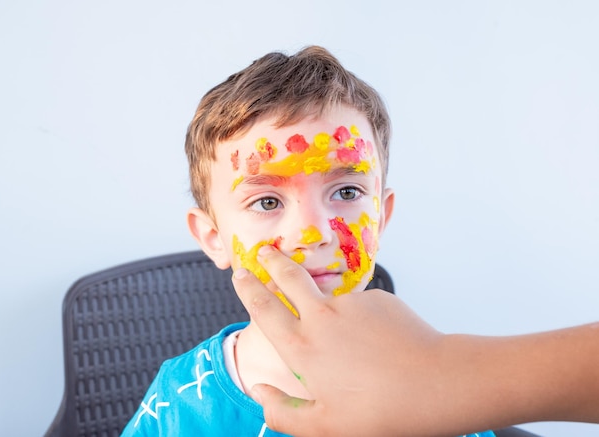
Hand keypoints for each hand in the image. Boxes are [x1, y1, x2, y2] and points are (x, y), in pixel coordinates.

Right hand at [232, 246, 446, 435]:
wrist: (435, 383)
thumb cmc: (378, 411)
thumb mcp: (323, 426)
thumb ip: (282, 411)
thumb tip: (259, 390)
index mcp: (300, 346)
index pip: (263, 307)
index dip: (248, 288)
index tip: (240, 274)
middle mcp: (320, 316)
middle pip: (288, 276)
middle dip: (273, 260)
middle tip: (267, 250)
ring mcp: (350, 303)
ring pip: (330, 298)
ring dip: (329, 307)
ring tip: (355, 346)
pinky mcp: (377, 298)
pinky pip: (362, 307)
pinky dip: (363, 321)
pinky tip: (380, 346)